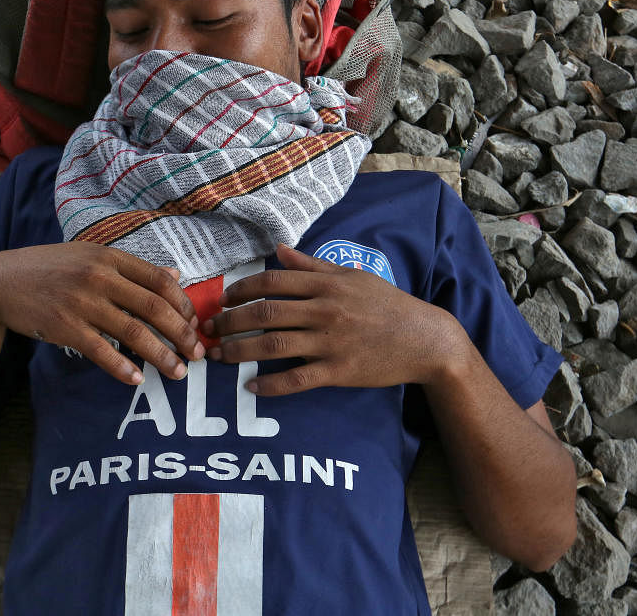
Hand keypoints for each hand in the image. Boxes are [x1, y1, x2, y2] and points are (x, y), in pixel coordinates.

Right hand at [0, 242, 202, 384]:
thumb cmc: (49, 269)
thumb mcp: (90, 256)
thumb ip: (131, 268)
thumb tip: (175, 276)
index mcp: (109, 257)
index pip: (160, 280)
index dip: (183, 304)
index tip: (194, 324)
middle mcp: (99, 276)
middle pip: (154, 308)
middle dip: (181, 334)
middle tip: (197, 354)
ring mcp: (81, 302)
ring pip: (133, 332)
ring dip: (161, 356)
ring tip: (177, 372)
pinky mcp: (64, 326)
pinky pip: (101, 351)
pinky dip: (122, 367)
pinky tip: (137, 379)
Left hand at [202, 244, 467, 395]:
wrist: (426, 339)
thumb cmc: (387, 305)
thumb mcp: (352, 276)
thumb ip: (312, 265)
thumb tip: (279, 250)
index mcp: (326, 285)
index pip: (271, 282)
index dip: (240, 290)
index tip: (223, 300)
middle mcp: (325, 310)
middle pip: (264, 314)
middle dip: (230, 322)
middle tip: (210, 330)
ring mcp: (331, 342)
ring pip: (273, 346)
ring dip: (240, 352)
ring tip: (219, 356)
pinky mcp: (339, 371)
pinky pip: (297, 379)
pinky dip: (271, 385)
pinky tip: (251, 387)